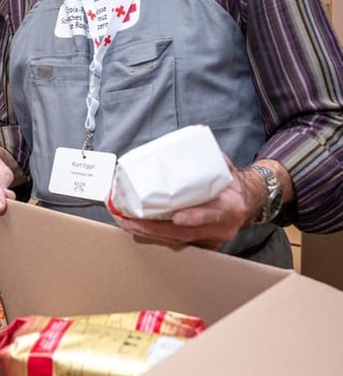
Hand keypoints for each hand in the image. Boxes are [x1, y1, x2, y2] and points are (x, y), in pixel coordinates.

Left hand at [114, 161, 253, 249]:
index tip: (177, 217)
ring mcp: (212, 239)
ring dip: (149, 233)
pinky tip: (136, 228)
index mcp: (232, 207)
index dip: (196, 217)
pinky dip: (155, 235)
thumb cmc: (231, 183)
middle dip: (156, 228)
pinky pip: (177, 242)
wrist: (248, 202)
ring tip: (126, 223)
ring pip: (178, 240)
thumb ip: (211, 155)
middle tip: (132, 221)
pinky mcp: (202, 244)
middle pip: (187, 233)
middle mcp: (222, 228)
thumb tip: (196, 132)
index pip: (215, 214)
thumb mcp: (226, 167)